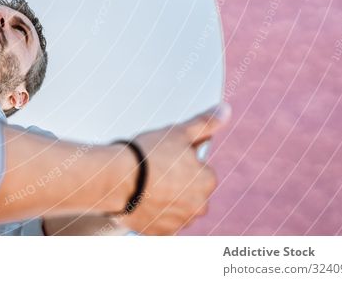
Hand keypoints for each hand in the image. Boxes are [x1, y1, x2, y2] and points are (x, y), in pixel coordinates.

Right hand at [121, 103, 230, 234]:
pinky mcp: (160, 233)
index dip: (182, 162)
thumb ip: (205, 123)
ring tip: (144, 185)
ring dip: (166, 200)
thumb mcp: (178, 132)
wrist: (115, 179)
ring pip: (177, 208)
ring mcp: (179, 222)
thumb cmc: (147, 153)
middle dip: (177, 184)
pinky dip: (154, 214)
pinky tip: (141, 199)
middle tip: (154, 171)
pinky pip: (161, 223)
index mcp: (207, 181)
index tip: (165, 158)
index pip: (201, 171)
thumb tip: (226, 110)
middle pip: (191, 192)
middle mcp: (199, 206)